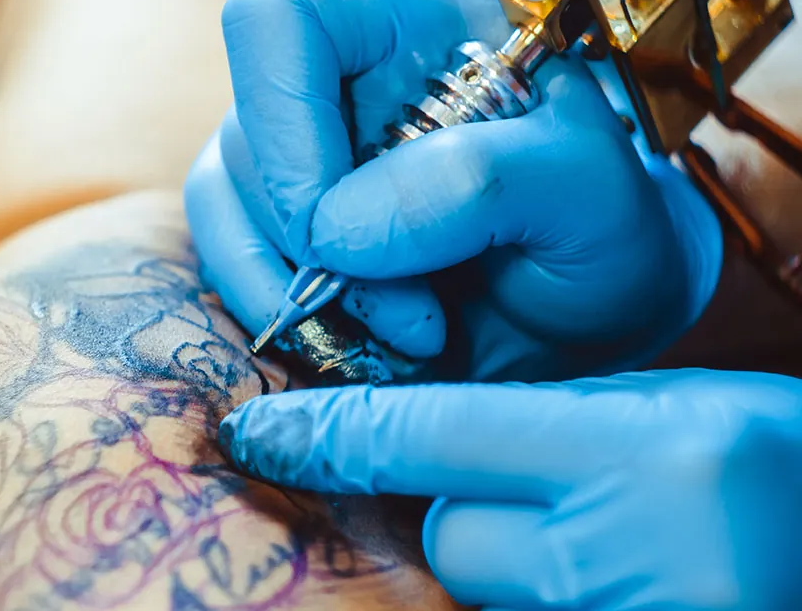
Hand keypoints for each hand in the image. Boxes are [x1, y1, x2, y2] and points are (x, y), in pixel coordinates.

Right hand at [184, 0, 721, 381]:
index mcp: (412, 18)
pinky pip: (229, 256)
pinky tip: (357, 339)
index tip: (336, 229)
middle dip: (314, 245)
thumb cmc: (606, 233)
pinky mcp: (285, 219)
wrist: (591, 310)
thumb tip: (336, 229)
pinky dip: (277, 312)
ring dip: (290, 288)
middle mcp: (340, 73)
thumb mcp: (592, 197)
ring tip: (399, 334)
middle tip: (412, 316)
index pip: (281, 23)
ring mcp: (304, 147)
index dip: (285, 123)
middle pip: (245, 131)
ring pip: (221, 199)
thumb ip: (483, 184)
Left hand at [219, 368, 801, 609]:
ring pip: (482, 585)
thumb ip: (550, 422)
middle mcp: (623, 552)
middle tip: (552, 495)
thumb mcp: (676, 412)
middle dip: (470, 507)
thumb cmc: (786, 471)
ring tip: (605, 544)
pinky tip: (608, 575)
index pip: (427, 435)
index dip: (328, 434)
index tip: (256, 434)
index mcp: (643, 453)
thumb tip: (430, 436)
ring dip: (514, 564)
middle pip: (450, 529)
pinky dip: (543, 595)